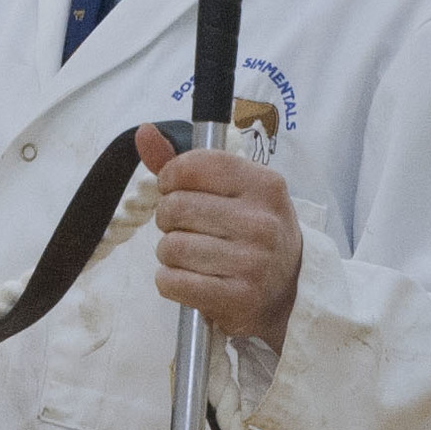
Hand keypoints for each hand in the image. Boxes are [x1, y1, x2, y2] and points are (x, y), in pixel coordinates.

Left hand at [133, 124, 304, 350]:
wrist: (287, 291)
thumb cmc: (251, 233)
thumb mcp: (234, 192)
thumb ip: (187, 164)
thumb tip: (144, 132)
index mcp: (264, 185)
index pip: (195, 166)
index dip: (171, 177)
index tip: (175, 189)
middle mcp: (262, 222)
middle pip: (176, 207)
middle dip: (169, 219)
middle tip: (185, 228)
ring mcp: (253, 262)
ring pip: (171, 247)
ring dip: (169, 253)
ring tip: (190, 255)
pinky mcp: (238, 297)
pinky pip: (172, 282)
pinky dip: (169, 281)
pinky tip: (188, 278)